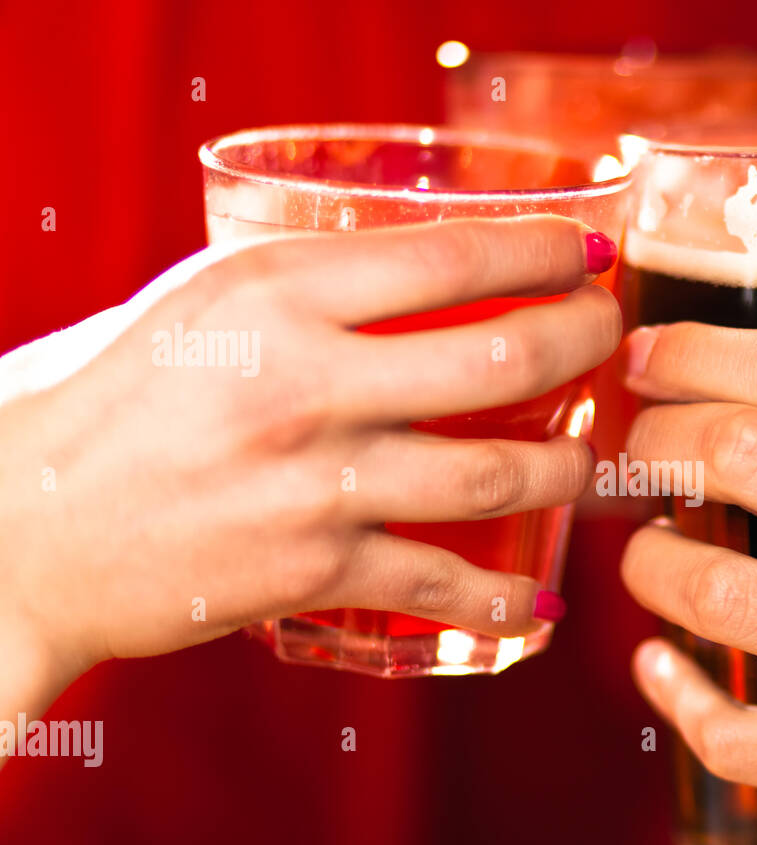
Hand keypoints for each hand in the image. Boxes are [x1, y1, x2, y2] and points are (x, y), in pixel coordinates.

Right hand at [0, 216, 619, 714]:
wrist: (25, 522)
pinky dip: (507, 592)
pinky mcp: (315, 568)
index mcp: (277, 291)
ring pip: (498, 471)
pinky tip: (540, 595)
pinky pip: (445, 581)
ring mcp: (319, 481)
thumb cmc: (113, 397)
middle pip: (503, 354)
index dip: (545, 249)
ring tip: (583, 460)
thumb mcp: (202, 302)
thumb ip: (310, 286)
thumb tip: (429, 275)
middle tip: (609, 337)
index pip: (453, 253)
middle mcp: (309, 381)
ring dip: (568, 466)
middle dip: (586, 340)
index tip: (592, 252)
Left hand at [619, 321, 756, 844]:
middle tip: (635, 452)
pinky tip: (663, 667)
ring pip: (716, 594)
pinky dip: (677, 695)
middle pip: (742, 455)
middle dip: (653, 443)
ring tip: (652, 556)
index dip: (696, 354)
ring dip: (650, 568)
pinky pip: (737, 729)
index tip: (647, 358)